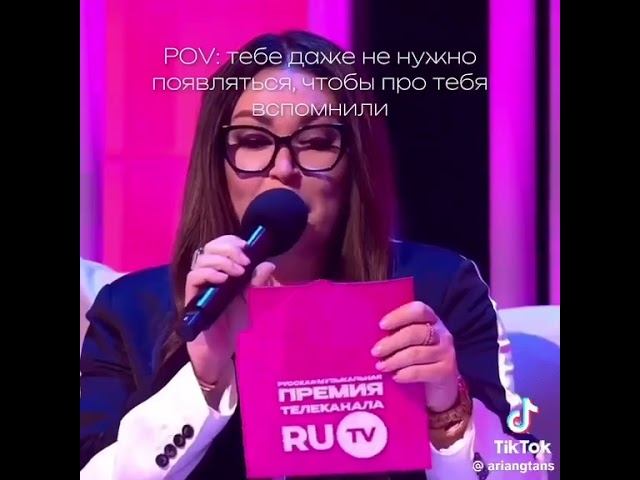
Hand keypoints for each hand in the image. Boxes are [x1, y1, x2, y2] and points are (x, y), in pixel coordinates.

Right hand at [185, 235, 274, 384]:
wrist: (222, 351)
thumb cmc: (234, 325)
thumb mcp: (251, 301)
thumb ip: (257, 283)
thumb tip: (268, 263)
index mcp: (222, 270)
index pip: (220, 245)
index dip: (231, 241)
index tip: (247, 247)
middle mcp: (208, 275)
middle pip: (209, 247)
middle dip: (228, 248)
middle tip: (245, 260)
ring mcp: (199, 286)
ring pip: (201, 259)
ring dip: (222, 260)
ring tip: (239, 272)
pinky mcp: (192, 299)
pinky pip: (193, 277)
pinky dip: (209, 273)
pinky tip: (223, 279)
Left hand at [371, 301, 459, 411]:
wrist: (441, 388)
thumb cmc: (418, 361)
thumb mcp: (409, 344)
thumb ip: (396, 335)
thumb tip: (367, 335)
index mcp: (430, 320)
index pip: (418, 310)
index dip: (399, 316)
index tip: (381, 325)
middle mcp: (441, 333)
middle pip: (415, 332)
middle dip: (392, 342)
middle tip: (375, 352)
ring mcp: (446, 352)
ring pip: (416, 353)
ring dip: (395, 360)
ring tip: (381, 366)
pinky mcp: (446, 371)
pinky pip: (421, 371)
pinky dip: (405, 374)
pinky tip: (396, 377)